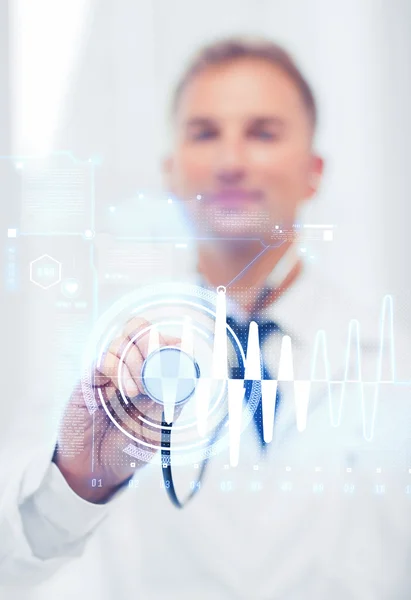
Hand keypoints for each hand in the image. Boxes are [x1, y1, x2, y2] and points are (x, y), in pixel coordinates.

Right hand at [53, 317, 179, 502]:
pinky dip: (117, 369)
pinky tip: (124, 391)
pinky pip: (104, 358)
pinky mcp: (92, 377)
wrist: (99, 468)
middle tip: (152, 366)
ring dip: (134, 361)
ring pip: (122, 339)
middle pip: (140, 327)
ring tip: (136, 392)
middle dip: (149, 341)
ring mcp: (112, 369)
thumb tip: (191, 370)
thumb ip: (174, 396)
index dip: (171, 341)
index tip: (175, 355)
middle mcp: (133, 365)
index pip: (165, 339)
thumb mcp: (162, 424)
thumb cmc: (132, 446)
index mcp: (154, 372)